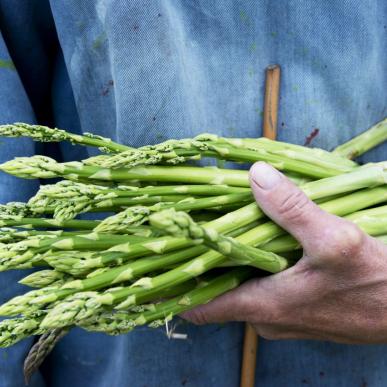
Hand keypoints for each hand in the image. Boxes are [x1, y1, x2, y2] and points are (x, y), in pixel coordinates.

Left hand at [183, 162, 386, 342]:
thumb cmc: (377, 283)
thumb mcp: (335, 239)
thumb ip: (291, 208)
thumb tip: (254, 175)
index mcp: (263, 305)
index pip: (200, 305)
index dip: (172, 290)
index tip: (148, 273)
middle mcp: (266, 316)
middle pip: (218, 289)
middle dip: (201, 262)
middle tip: (186, 228)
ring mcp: (283, 315)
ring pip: (241, 286)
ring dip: (229, 261)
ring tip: (220, 228)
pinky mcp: (298, 309)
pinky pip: (263, 287)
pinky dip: (253, 265)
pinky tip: (260, 242)